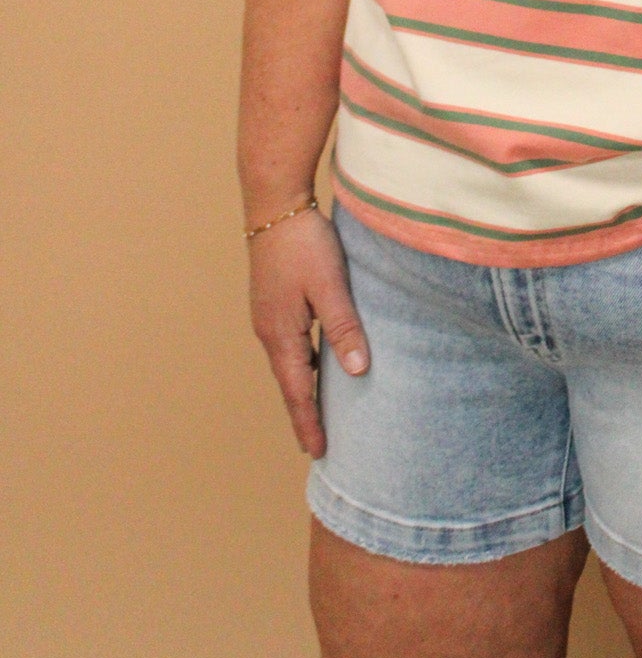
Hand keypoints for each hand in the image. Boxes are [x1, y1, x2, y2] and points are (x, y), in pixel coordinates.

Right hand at [247, 206, 368, 455]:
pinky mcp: (274, 301)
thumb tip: (357, 371)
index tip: (318, 451)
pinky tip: (316, 362)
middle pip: (289, 382)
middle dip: (303, 413)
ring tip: (319, 410)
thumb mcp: (329, 286)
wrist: (274, 206)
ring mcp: (269, 316)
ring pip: (289, 363)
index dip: (308, 421)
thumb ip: (343, 328)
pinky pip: (289, 344)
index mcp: (280, 334)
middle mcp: (269, 331)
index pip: (296, 391)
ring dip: (302, 388)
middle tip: (318, 443)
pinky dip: (302, 363)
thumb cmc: (303, 243)